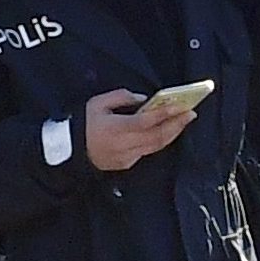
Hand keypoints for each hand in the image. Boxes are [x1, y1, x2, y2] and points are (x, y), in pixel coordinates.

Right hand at [80, 88, 198, 172]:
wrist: (68, 151)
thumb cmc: (81, 124)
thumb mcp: (97, 103)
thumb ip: (121, 98)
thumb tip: (143, 99)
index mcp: (116, 128)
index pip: (147, 121)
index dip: (165, 114)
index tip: (181, 106)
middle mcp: (125, 144)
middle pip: (157, 135)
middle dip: (177, 124)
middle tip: (191, 113)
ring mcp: (127, 156)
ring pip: (156, 145)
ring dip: (173, 133)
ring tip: (184, 121)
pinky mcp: (127, 163)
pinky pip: (148, 151)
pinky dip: (160, 141)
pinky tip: (167, 132)